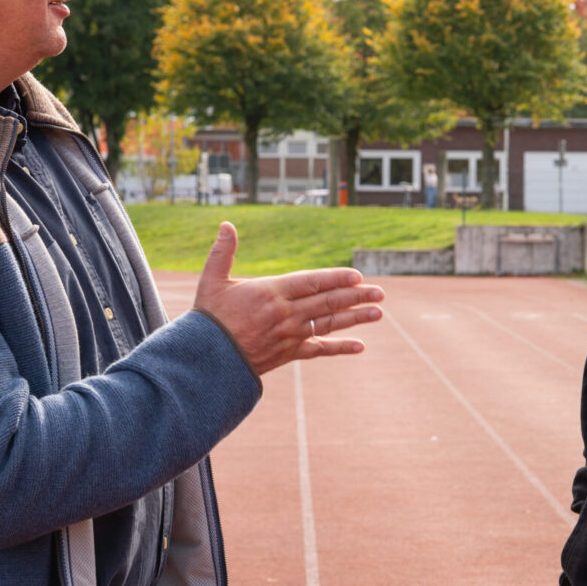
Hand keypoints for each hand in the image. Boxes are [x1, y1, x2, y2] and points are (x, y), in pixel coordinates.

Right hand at [191, 222, 383, 375]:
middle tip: (380, 292)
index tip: (357, 276)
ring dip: (355, 318)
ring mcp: (290, 336)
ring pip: (328, 324)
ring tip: (377, 312)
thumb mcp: (212, 281)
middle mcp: (286, 315)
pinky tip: (359, 346)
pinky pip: (319, 350)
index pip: (312, 282)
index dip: (336, 278)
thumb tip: (226, 225)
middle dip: (356, 296)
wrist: (207, 360)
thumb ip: (222, 252)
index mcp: (271, 293)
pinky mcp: (288, 354)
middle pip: (327, 302)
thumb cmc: (209, 319)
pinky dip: (339, 348)